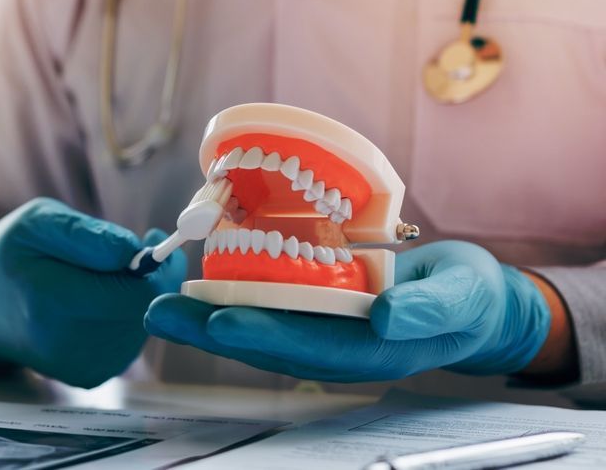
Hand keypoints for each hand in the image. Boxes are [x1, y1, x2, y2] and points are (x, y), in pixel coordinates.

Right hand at [0, 197, 185, 387]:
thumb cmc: (13, 254)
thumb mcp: (39, 222)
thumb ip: (87, 234)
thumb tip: (134, 252)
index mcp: (50, 299)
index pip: (137, 292)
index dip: (156, 265)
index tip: (150, 239)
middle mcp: (64, 343)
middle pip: (145, 311)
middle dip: (152, 279)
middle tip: (138, 251)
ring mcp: (78, 367)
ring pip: (143, 327)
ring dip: (139, 297)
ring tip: (111, 274)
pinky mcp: (88, 376)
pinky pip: (131, 342)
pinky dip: (128, 316)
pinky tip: (105, 299)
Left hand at [144, 241, 550, 381]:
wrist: (467, 298)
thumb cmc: (468, 300)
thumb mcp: (463, 299)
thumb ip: (429, 310)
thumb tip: (385, 318)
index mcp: (369, 353)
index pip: (308, 348)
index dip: (263, 336)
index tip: (219, 321)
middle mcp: (336, 345)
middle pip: (267, 342)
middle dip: (212, 329)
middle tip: (161, 312)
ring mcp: (322, 326)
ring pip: (259, 324)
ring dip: (208, 314)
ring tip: (161, 302)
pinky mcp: (314, 303)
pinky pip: (268, 299)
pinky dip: (231, 290)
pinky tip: (197, 277)